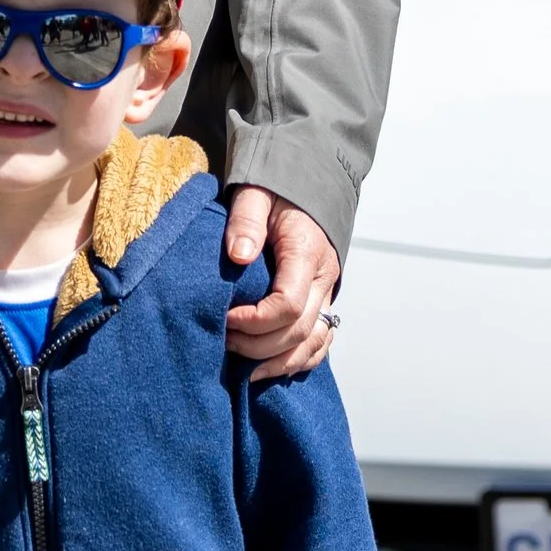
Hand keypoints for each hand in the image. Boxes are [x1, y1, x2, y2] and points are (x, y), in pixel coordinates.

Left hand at [222, 187, 341, 381]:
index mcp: (307, 252)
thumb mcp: (256, 193)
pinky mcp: (322, 301)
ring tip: (243, 368)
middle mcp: (323, 278)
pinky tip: (270, 368)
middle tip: (223, 340)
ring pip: (313, 343)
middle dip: (258, 345)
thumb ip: (245, 220)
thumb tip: (238, 254)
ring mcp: (326, 292)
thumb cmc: (277, 189)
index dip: (255, 320)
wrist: (306, 183)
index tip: (225, 317)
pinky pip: (321, 341)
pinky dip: (298, 361)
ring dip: (278, 361)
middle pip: (299, 331)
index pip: (288, 304)